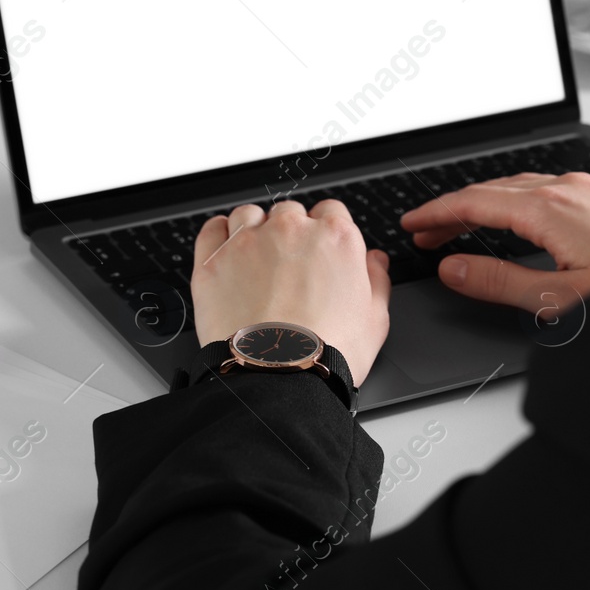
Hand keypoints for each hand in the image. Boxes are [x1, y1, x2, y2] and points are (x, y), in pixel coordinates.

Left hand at [192, 199, 390, 386]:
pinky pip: (212, 229)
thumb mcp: (374, 319)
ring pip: (250, 215)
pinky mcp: (214, 260)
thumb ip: (377, 279)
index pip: (331, 211)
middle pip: (290, 212)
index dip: (326, 231)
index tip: (320, 251)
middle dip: (291, 233)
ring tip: (256, 261)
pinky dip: (218, 233)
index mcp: (335, 237)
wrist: (277, 378)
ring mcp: (248, 241)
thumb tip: (375, 261)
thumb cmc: (327, 352)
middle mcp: (291, 230)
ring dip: (255, 230)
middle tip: (289, 267)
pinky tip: (225, 251)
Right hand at [399, 172, 589, 313]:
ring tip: (459, 228)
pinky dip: (513, 203)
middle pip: (492, 190)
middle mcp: (568, 188)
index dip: (436, 214)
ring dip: (483, 205)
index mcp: (550, 208)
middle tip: (425, 233)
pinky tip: (513, 220)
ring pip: (519, 187)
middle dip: (454, 210)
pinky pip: (545, 190)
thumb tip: (454, 269)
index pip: (474, 201)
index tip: (412, 225)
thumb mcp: (560, 299)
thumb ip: (500, 283)